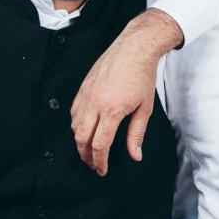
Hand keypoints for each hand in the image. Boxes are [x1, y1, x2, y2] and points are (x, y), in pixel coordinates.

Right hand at [71, 8, 183, 174]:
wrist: (135, 48)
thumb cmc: (143, 75)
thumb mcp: (145, 107)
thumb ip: (137, 134)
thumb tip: (135, 155)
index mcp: (112, 110)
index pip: (99, 145)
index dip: (99, 161)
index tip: (102, 170)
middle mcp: (95, 103)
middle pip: (82, 139)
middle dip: (86, 155)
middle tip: (94, 164)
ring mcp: (87, 94)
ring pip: (74, 126)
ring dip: (80, 141)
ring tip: (90, 149)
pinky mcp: (83, 87)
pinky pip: (73, 112)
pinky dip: (76, 125)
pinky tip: (85, 129)